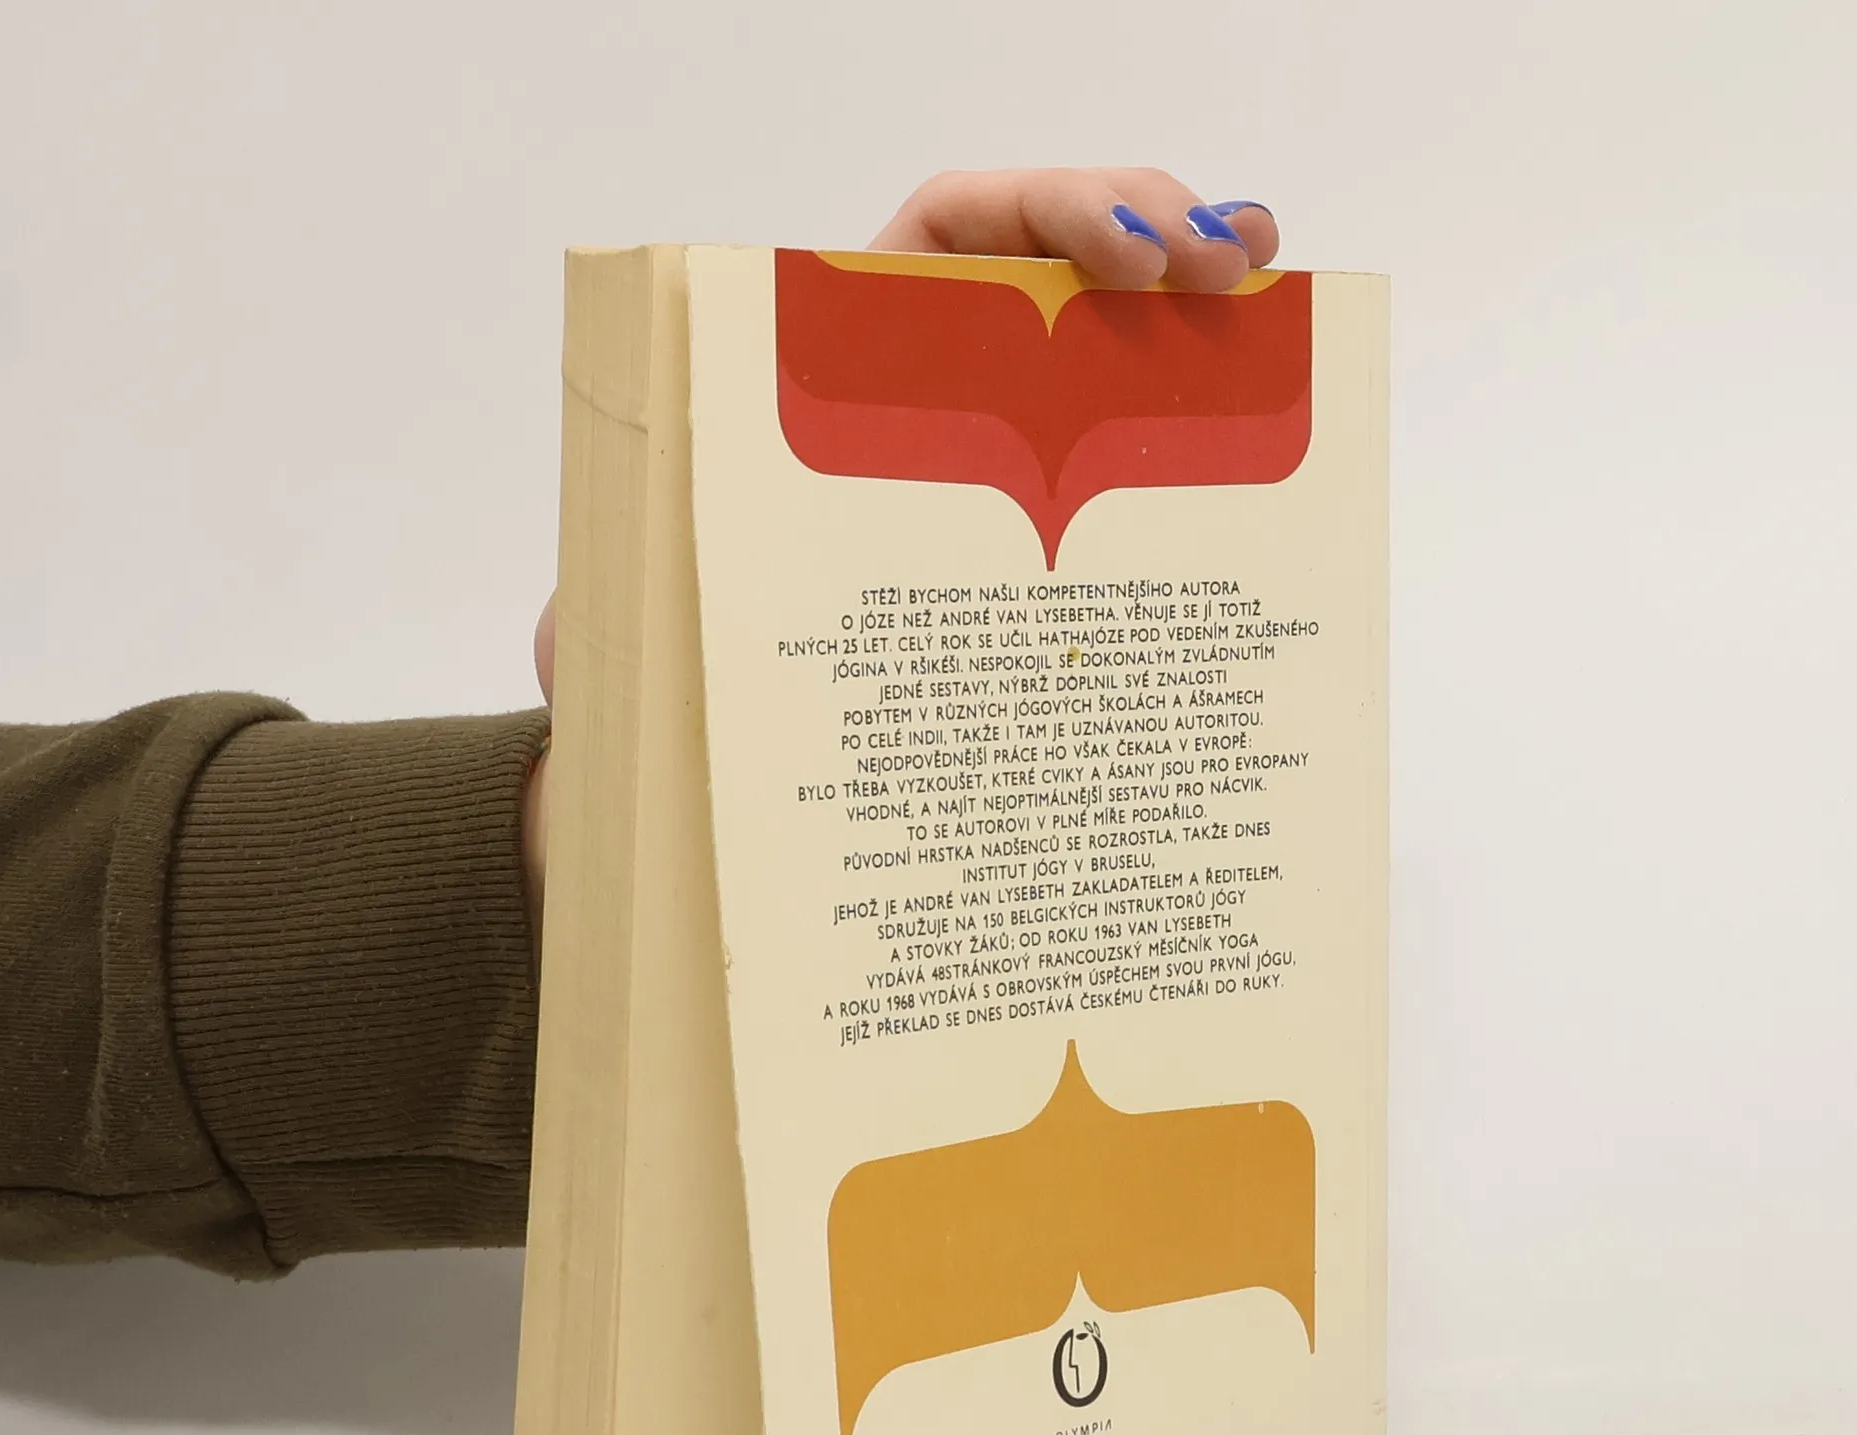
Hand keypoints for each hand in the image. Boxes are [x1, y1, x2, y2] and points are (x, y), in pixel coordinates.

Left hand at [524, 168, 1279, 935]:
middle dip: (1147, 230)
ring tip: (1263, 291)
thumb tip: (593, 609)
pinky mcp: (1035, 546)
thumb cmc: (662, 701)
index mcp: (826, 376)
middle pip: (1047, 266)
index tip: (1117, 258)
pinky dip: (1194, 428)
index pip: (939, 232)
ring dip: (1195, 304)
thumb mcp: (621, 634)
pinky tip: (1258, 417)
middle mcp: (919, 401)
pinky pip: (1122, 468)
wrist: (697, 800)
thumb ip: (618, 587)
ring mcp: (992, 468)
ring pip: (1105, 355)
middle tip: (1226, 264)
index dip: (1037, 211)